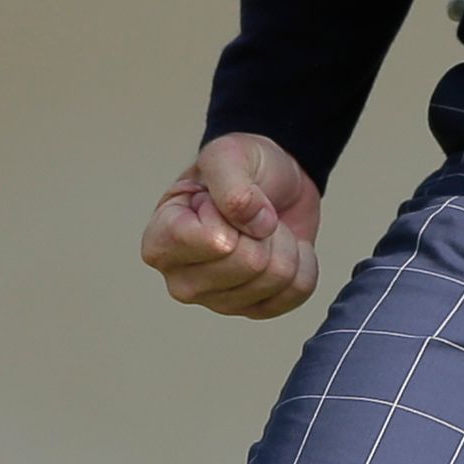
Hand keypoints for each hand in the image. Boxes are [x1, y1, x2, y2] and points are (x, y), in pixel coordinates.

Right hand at [142, 132, 324, 318]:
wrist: (273, 182)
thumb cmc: (239, 167)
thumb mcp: (228, 154)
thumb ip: (232, 183)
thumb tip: (256, 224)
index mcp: (161, 242)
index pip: (215, 242)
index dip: (233, 213)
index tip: (218, 199)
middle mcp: (181, 280)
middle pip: (250, 264)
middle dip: (264, 228)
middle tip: (251, 213)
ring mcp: (217, 300)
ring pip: (277, 279)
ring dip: (284, 242)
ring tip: (263, 226)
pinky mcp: (252, 309)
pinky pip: (297, 291)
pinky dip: (303, 261)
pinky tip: (282, 246)